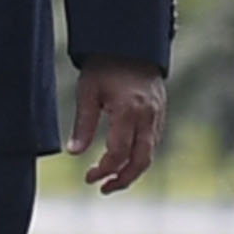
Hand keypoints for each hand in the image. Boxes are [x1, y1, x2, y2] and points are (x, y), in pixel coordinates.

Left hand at [70, 59, 166, 192]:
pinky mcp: (160, 115)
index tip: (88, 177)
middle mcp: (147, 116)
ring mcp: (157, 116)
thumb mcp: (87, 91)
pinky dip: (139, 156)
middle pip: (141, 161)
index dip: (104, 170)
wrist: (131, 45)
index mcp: (128, 110)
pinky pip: (152, 143)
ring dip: (132, 172)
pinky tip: (123, 161)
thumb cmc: (104, 66)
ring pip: (149, 154)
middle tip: (102, 189)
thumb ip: (83, 124)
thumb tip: (73, 153)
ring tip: (111, 181)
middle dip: (122, 179)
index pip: (118, 152)